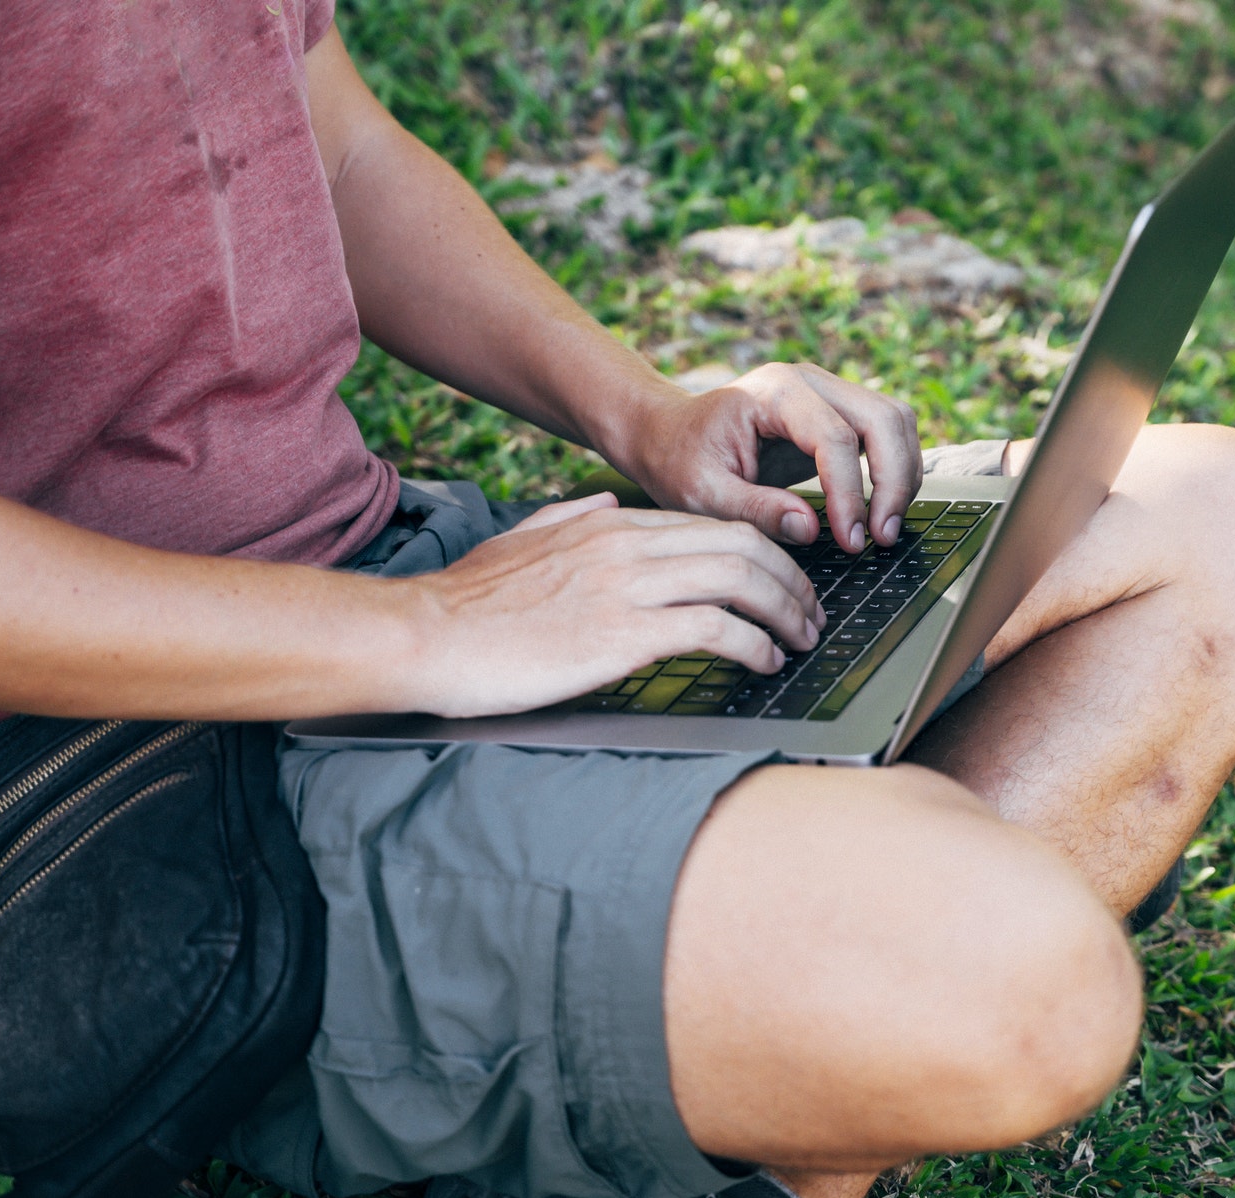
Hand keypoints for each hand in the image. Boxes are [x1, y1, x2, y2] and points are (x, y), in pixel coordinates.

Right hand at [401, 493, 825, 717]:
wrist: (424, 635)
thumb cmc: (466, 603)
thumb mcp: (520, 539)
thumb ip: (566, 516)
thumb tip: (602, 498)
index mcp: (607, 522)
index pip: (713, 525)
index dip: (763, 554)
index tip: (783, 585)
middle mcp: (626, 544)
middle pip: (743, 546)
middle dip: (791, 582)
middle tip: (811, 615)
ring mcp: (626, 587)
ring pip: (741, 580)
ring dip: (785, 613)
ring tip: (801, 640)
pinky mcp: (622, 635)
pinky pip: (715, 630)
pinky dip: (753, 645)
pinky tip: (764, 663)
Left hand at [611, 363, 922, 553]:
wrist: (668, 434)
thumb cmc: (679, 460)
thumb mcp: (702, 493)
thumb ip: (755, 510)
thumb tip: (811, 528)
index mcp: (774, 391)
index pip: (836, 437)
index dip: (851, 493)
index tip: (851, 541)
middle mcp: (808, 381)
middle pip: (883, 418)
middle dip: (893, 481)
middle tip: (881, 537)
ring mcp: (827, 391)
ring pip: (896, 420)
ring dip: (902, 475)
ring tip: (883, 529)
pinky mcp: (836, 412)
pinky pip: (887, 431)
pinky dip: (895, 469)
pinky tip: (878, 510)